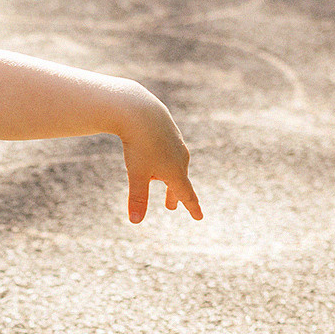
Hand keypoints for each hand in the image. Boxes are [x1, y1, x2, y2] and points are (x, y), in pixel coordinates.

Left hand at [117, 89, 202, 223]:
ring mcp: (176, 144)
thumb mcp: (137, 175)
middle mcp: (180, 158)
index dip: (192, 208)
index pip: (186, 195)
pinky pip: (166, 151)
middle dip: (173, 195)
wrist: (141, 112)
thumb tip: (135, 222)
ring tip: (156, 181)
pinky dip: (161, 160)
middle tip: (170, 206)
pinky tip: (152, 153)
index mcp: (175, 171)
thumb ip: (138, 198)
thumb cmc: (140, 145)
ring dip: (166, 177)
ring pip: (172, 165)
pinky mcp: (169, 133)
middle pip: (178, 181)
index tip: (199, 218)